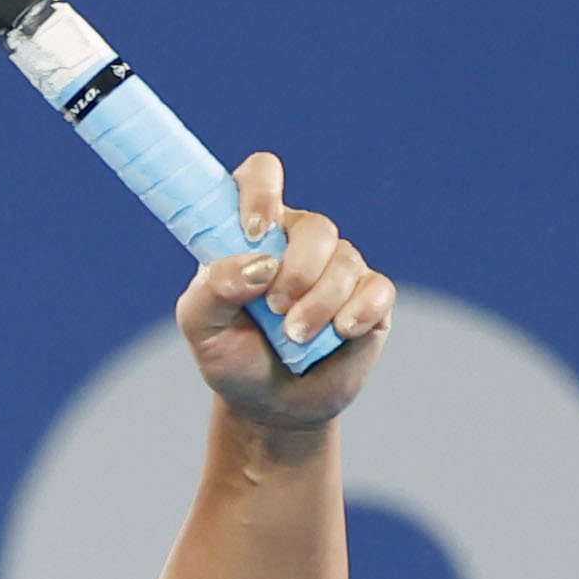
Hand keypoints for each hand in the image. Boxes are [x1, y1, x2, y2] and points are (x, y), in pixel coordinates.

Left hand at [177, 152, 394, 430]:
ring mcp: (338, 265)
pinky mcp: (372, 295)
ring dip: (318, 305)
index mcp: (253, 232)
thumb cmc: (231, 354)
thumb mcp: (201, 326)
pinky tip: (340, 333)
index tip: (254, 232)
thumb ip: (213, 289)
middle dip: (297, 271)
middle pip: (315, 226)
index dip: (261, 192)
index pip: (262, 175)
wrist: (269, 403)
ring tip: (295, 337)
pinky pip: (377, 289)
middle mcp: (299, 240)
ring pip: (344, 262)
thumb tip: (259, 264)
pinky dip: (355, 314)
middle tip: (275, 308)